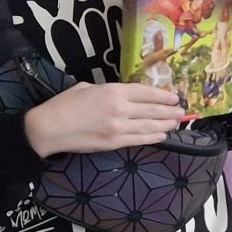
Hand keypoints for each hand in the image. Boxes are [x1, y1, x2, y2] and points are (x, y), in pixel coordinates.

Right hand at [24, 80, 179, 154]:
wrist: (49, 128)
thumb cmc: (64, 104)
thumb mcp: (86, 88)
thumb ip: (108, 90)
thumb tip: (121, 95)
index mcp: (113, 91)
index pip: (146, 92)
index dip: (163, 95)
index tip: (174, 97)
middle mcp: (120, 108)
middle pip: (152, 110)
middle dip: (169, 111)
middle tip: (182, 112)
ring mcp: (118, 127)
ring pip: (149, 126)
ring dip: (166, 125)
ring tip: (176, 123)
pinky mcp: (114, 143)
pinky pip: (139, 140)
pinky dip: (153, 137)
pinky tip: (162, 136)